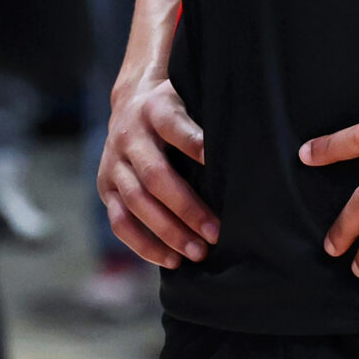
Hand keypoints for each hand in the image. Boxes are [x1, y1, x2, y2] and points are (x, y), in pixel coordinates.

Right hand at [98, 72, 218, 267]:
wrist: (130, 103)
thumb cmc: (177, 110)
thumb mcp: (191, 99)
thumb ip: (210, 118)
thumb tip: (253, 146)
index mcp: (155, 109)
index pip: (173, 126)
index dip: (194, 143)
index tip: (217, 162)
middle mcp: (130, 136)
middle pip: (155, 175)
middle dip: (187, 208)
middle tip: (216, 233)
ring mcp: (114, 163)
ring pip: (136, 202)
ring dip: (168, 232)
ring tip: (198, 253)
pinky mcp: (104, 186)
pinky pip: (119, 221)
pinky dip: (144, 244)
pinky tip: (171, 260)